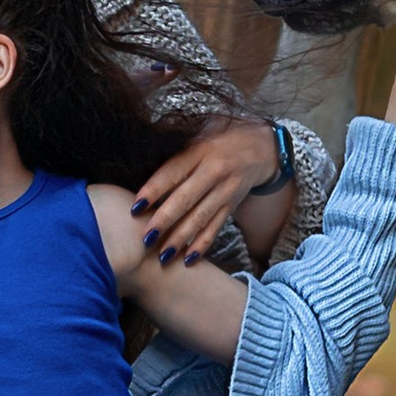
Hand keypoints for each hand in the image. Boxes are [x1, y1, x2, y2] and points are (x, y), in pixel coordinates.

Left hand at [130, 113, 280, 264]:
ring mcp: (224, 191)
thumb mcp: (198, 136)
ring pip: (200, 218)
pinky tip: (188, 259)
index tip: (135, 207)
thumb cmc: (219, 140)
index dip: (153, 190)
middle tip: (145, 238)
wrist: (260, 148)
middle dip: (165, 220)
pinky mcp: (231, 206)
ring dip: (180, 239)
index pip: (173, 172)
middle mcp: (213, 172)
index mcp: (199, 152)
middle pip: (186, 199)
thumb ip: (175, 152)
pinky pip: (215, 228)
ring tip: (162, 257)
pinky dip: (202, 245)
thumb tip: (139, 163)